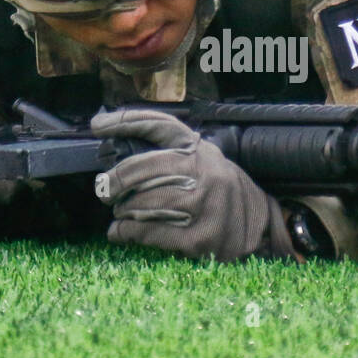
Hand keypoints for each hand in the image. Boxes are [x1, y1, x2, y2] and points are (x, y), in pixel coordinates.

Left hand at [91, 109, 294, 260]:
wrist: (258, 227)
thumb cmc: (221, 192)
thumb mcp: (206, 160)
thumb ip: (173, 153)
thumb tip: (121, 149)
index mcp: (199, 149)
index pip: (158, 125)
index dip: (125, 121)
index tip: (98, 125)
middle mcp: (203, 171)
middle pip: (142, 168)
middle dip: (115, 180)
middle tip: (104, 190)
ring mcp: (202, 204)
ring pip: (143, 203)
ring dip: (122, 210)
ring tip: (119, 214)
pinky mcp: (198, 236)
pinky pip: (149, 232)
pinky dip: (127, 233)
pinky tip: (120, 234)